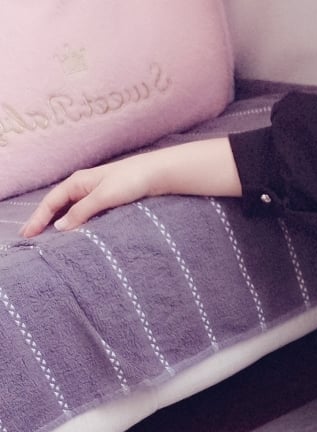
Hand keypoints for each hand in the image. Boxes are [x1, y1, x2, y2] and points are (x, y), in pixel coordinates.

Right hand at [20, 152, 162, 238]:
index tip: (27, 235)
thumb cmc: (131, 181)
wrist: (156, 174)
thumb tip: (60, 227)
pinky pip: (84, 214)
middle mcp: (82, 187)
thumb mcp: (103, 197)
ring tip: (49, 240)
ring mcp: (94, 194)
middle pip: (57, 206)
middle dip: (43, 222)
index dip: (37, 219)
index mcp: (77, 183)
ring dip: (59, 224)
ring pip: (70, 211)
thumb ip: (82, 212)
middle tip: (31, 239)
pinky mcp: (107, 201)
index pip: (50, 203)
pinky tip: (75, 234)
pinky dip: (75, 224)